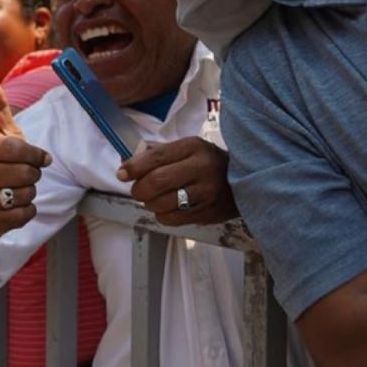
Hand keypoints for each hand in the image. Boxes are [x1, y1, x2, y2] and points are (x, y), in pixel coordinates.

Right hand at [0, 78, 53, 233]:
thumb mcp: (0, 136)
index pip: (16, 147)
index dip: (35, 154)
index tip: (40, 158)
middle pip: (26, 173)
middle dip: (32, 176)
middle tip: (22, 176)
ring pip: (26, 194)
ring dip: (29, 194)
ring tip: (15, 191)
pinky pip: (24, 215)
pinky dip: (27, 212)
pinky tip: (13, 208)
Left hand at [117, 137, 237, 225]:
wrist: (245, 180)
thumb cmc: (207, 163)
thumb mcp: (187, 149)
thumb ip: (158, 154)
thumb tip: (127, 164)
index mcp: (193, 147)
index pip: (157, 157)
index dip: (134, 167)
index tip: (122, 174)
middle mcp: (202, 168)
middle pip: (157, 182)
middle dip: (139, 188)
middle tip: (138, 190)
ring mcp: (207, 193)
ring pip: (163, 204)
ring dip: (149, 204)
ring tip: (153, 199)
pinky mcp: (208, 213)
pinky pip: (172, 219)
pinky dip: (162, 215)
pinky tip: (167, 208)